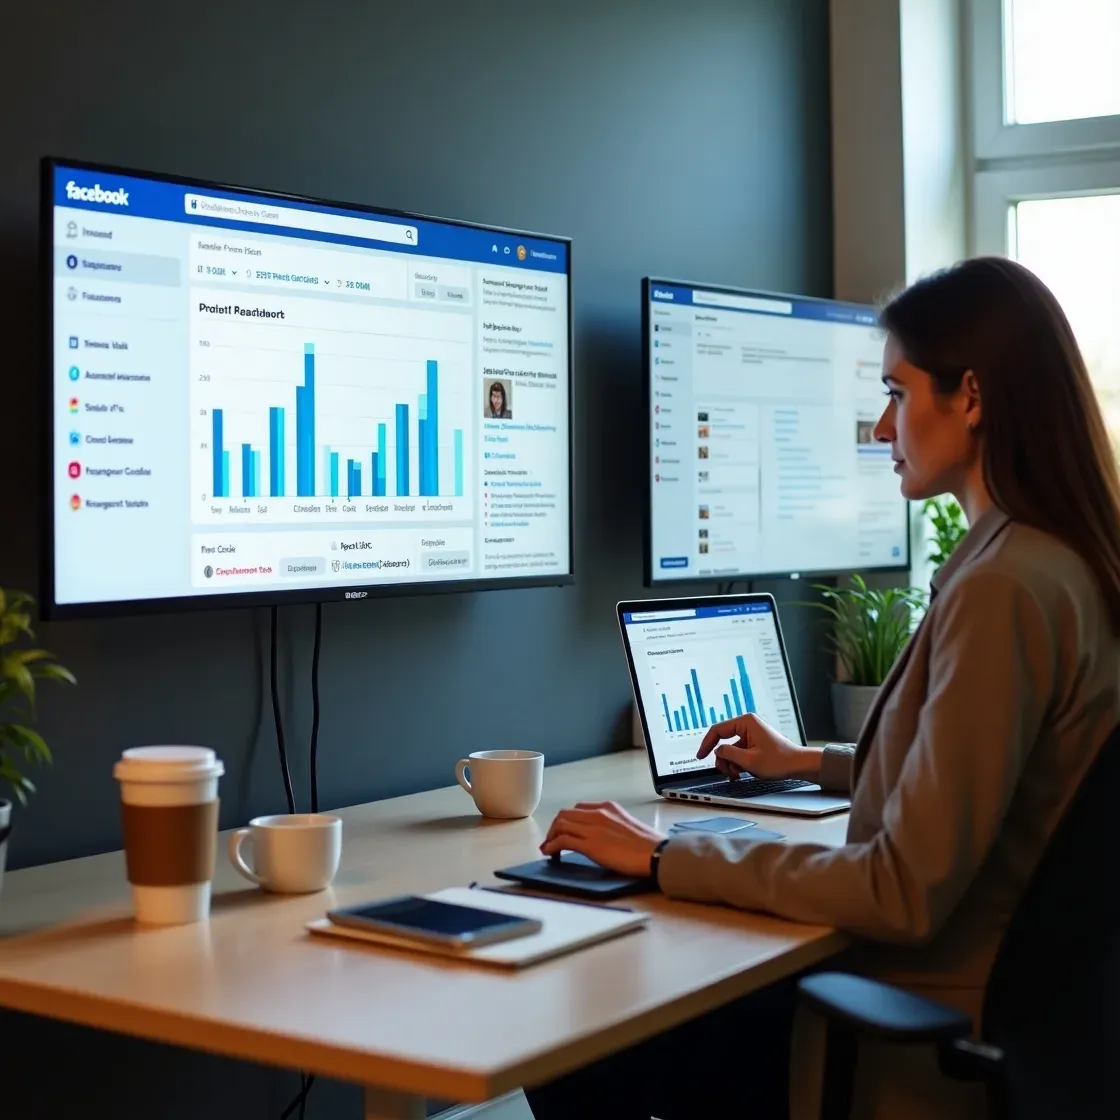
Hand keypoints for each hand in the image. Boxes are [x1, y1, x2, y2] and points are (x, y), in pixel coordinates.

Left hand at [540, 801, 665, 877]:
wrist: (656, 853)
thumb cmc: (648, 845)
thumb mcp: (627, 825)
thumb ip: (612, 825)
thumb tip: (602, 837)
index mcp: (608, 807)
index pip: (578, 808)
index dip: (567, 820)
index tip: (563, 830)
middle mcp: (599, 813)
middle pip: (565, 814)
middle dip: (555, 827)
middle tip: (552, 840)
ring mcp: (593, 828)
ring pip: (561, 824)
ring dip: (550, 836)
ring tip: (548, 848)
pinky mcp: (590, 844)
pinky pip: (563, 840)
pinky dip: (552, 846)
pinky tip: (551, 853)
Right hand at [696, 713, 820, 780]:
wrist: (798, 765)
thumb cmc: (779, 761)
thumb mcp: (749, 760)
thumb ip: (728, 754)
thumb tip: (717, 752)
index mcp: (746, 722)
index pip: (717, 730)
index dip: (706, 744)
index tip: (700, 756)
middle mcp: (747, 725)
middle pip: (724, 742)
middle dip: (724, 759)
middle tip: (728, 772)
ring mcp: (751, 735)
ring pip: (731, 750)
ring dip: (732, 764)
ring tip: (739, 774)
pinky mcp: (754, 744)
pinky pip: (739, 753)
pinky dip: (738, 764)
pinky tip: (744, 773)